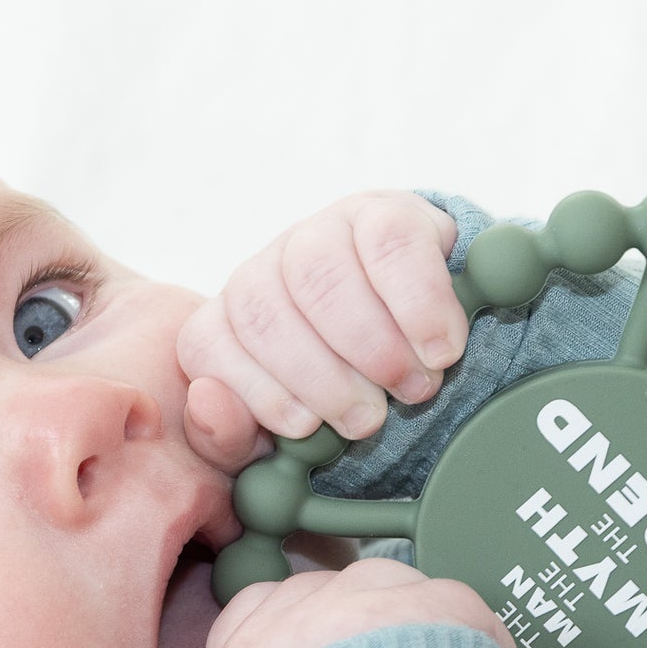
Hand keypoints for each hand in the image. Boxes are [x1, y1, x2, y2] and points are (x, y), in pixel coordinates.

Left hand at [179, 191, 467, 474]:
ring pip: (321, 277)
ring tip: (414, 388)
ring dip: (373, 345)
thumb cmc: (347, 397)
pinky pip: (392, 245)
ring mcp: (322, 232)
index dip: (256, 392)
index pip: (206, 344)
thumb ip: (229, 436)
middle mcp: (265, 268)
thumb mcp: (282, 435)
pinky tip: (440, 347)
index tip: (306, 428)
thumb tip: (205, 402)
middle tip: (370, 420)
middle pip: (263, 312)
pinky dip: (421, 305)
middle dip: (322, 378)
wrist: (429, 343)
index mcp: (227, 321)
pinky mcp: (384, 211)